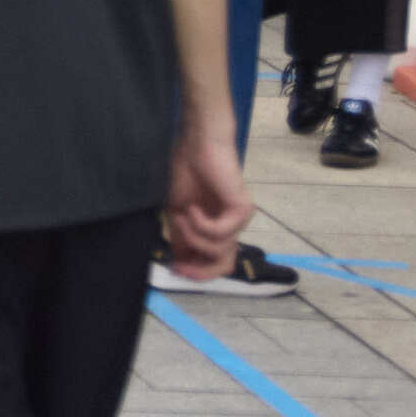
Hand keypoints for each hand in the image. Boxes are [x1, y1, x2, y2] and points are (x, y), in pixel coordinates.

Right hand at [163, 117, 251, 278]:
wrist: (196, 144)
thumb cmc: (185, 171)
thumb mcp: (175, 211)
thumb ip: (180, 237)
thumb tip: (177, 263)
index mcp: (216, 228)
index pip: (214, 262)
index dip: (195, 272)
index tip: (172, 270)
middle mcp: (231, 227)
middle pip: (224, 265)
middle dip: (200, 271)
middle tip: (179, 266)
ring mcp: (239, 220)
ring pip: (219, 251)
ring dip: (193, 237)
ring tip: (179, 216)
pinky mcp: (243, 210)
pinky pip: (220, 233)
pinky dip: (200, 224)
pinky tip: (192, 207)